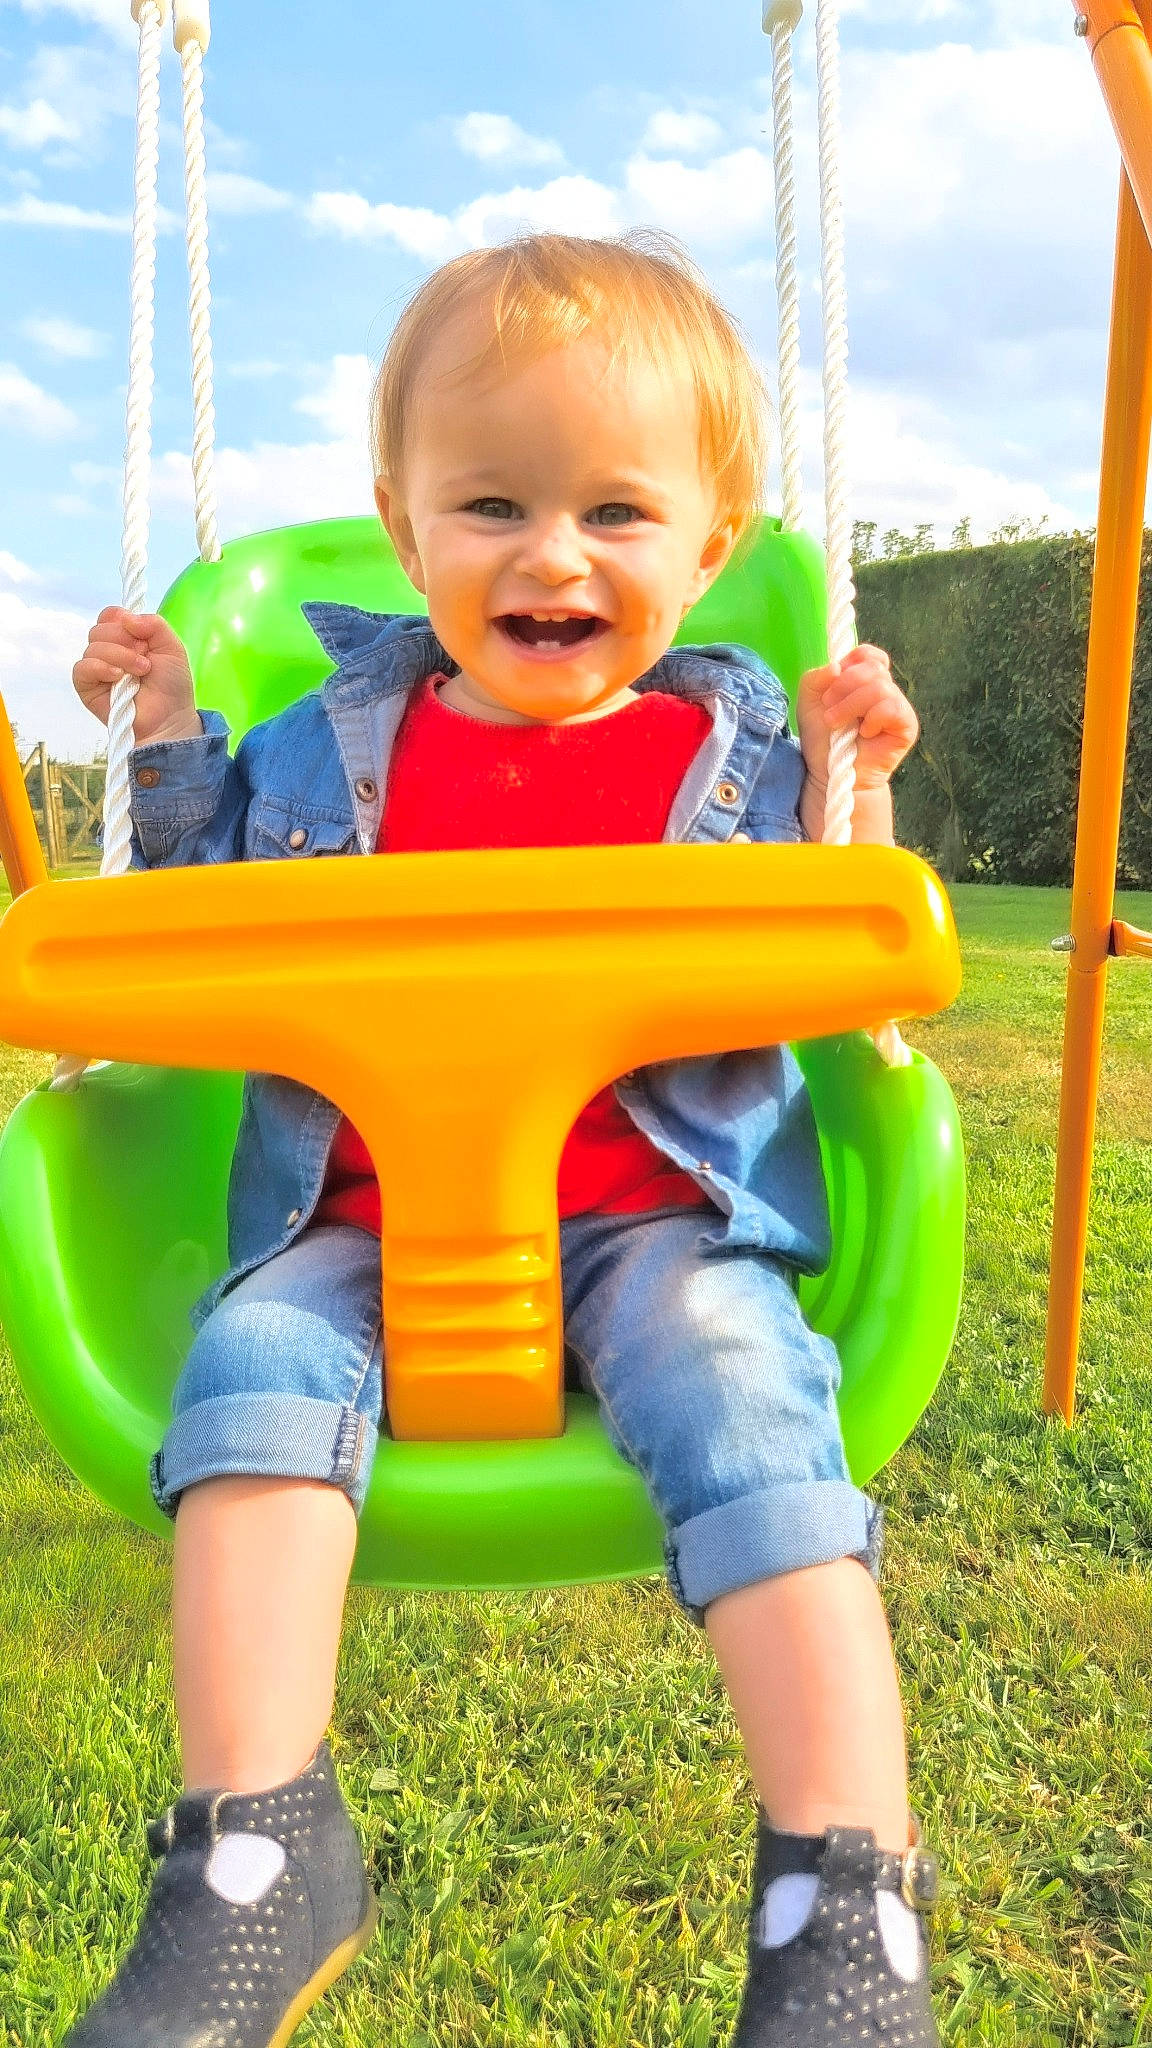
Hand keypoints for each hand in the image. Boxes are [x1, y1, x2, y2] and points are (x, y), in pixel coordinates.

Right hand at [73, 608, 199, 744]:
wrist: (169, 717)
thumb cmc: (171, 685)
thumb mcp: (172, 646)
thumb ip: (154, 624)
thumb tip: (126, 617)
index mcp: (125, 637)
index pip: (110, 615)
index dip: (122, 620)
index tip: (142, 635)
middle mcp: (108, 650)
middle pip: (99, 629)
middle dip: (125, 641)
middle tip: (146, 660)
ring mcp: (97, 668)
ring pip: (93, 647)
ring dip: (120, 656)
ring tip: (141, 672)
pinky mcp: (87, 688)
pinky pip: (82, 668)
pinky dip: (100, 667)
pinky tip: (117, 676)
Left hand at [796, 644, 917, 791]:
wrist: (830, 774)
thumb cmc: (822, 740)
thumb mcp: (808, 703)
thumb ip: (815, 678)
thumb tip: (836, 666)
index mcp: (863, 680)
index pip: (867, 655)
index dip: (849, 663)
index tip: (831, 685)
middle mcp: (883, 690)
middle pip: (872, 668)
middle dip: (843, 687)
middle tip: (828, 711)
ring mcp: (897, 706)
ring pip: (880, 687)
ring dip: (851, 705)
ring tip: (836, 725)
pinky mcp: (906, 725)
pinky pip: (892, 708)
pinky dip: (872, 718)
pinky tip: (864, 733)